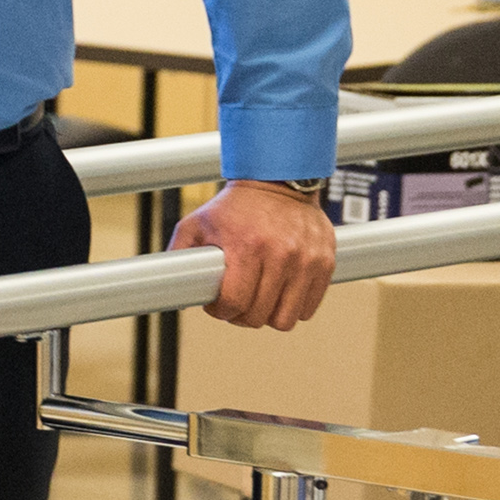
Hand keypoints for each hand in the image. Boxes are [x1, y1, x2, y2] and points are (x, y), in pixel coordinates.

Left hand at [176, 179, 336, 331]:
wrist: (279, 180)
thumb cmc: (235, 206)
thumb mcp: (198, 223)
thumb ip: (179, 252)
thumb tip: (174, 288)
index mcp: (248, 246)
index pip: (234, 303)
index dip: (221, 312)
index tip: (218, 305)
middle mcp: (281, 254)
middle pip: (259, 315)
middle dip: (242, 316)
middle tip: (237, 303)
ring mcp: (306, 259)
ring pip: (286, 318)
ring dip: (269, 315)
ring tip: (259, 300)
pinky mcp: (325, 262)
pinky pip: (308, 307)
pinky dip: (293, 306)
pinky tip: (280, 292)